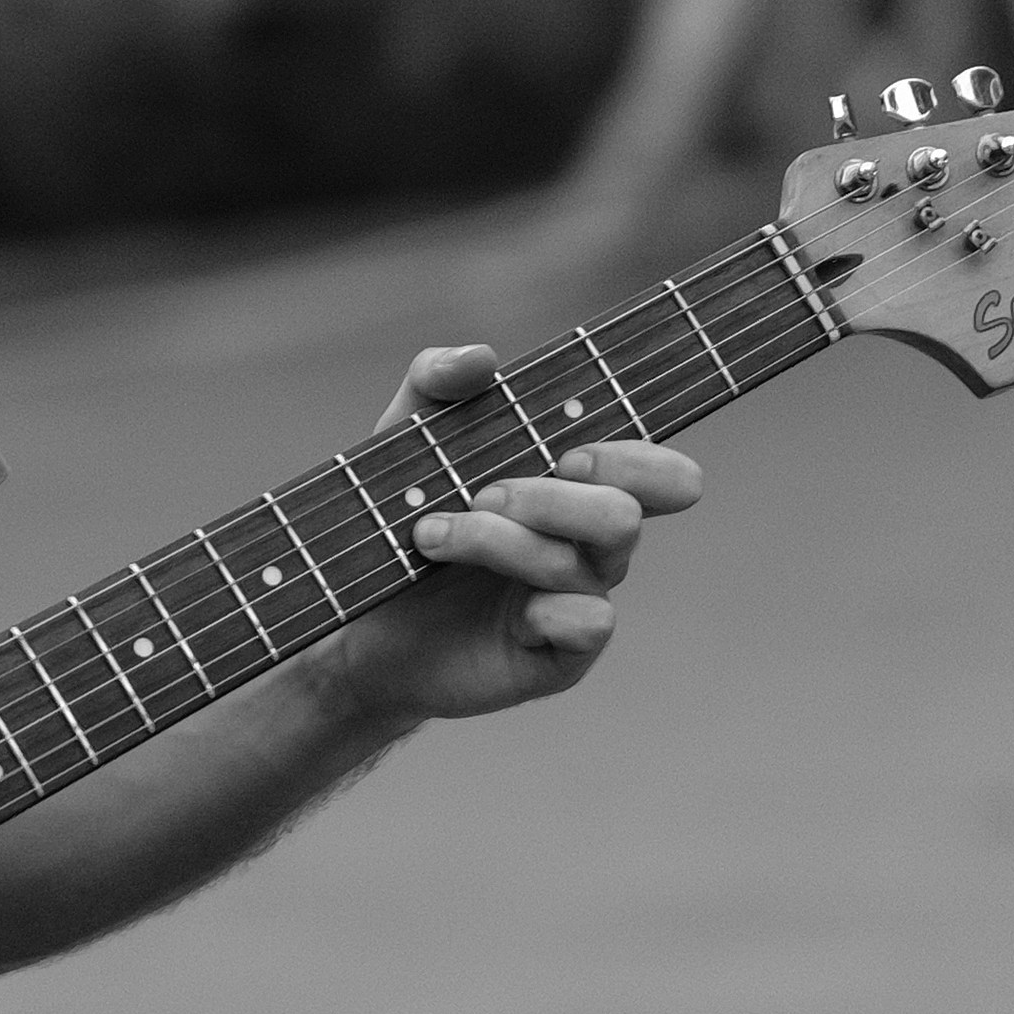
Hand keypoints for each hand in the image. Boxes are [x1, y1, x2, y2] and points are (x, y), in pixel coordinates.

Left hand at [336, 342, 699, 729]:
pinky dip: (544, 609)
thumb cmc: (398, 523)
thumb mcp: (402, 442)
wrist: (359, 622)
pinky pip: (590, 624)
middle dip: (551, 499)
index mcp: (576, 487)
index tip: (568, 455)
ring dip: (500, 541)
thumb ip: (435, 384)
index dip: (638, 458)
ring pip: (584, 563)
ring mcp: (580, 598)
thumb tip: (482, 357)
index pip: (654, 470)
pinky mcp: (561, 655)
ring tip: (430, 535)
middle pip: (625, 513)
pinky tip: (499, 609)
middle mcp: (590, 543)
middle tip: (484, 493)